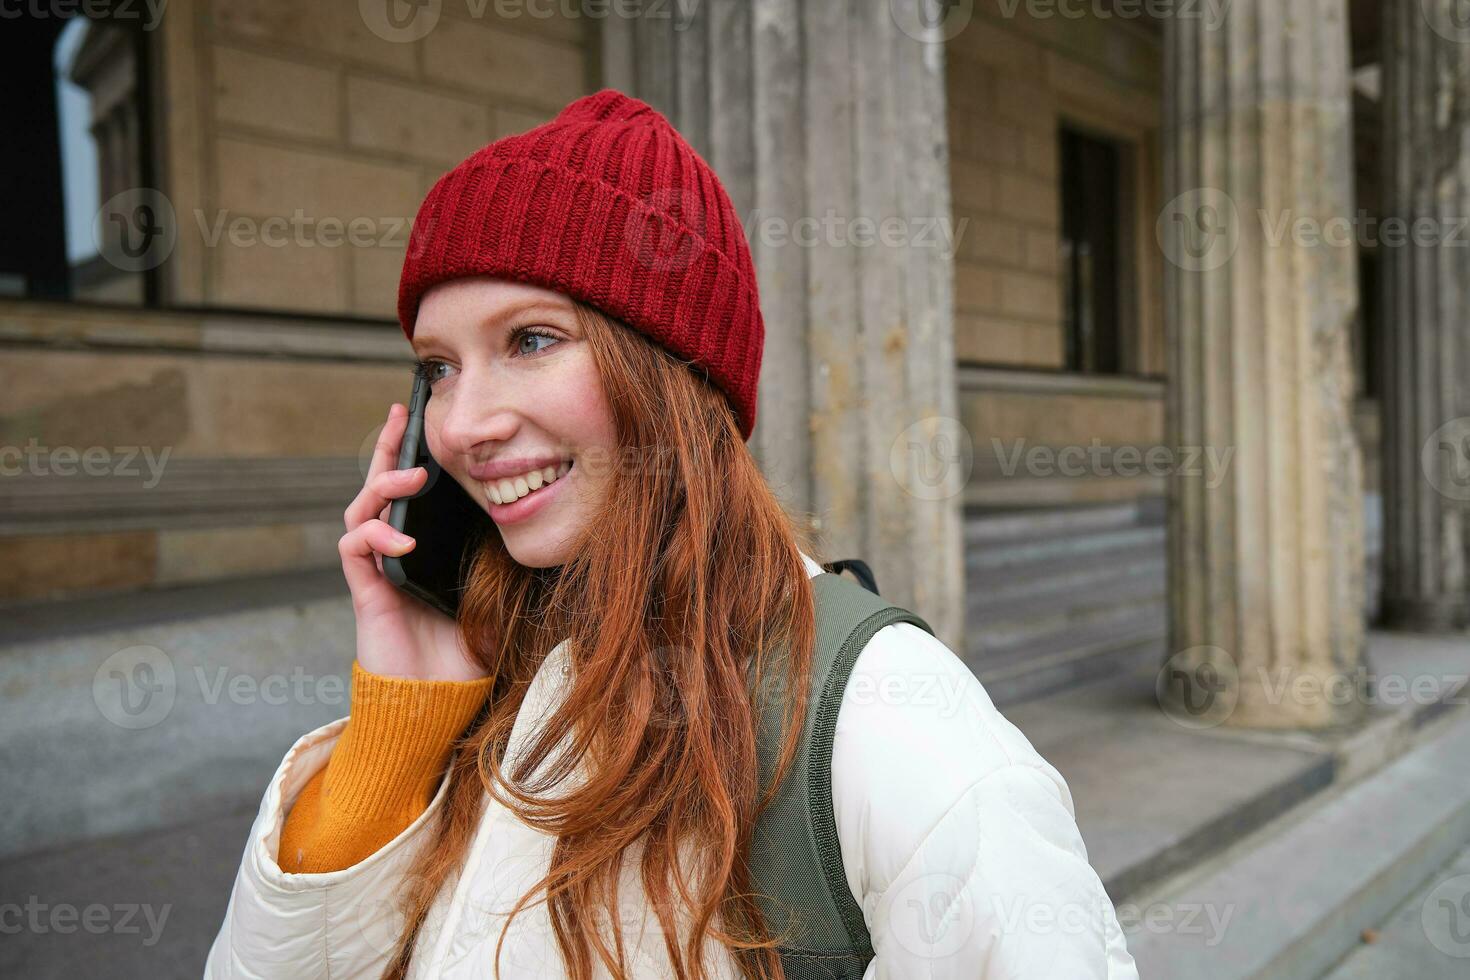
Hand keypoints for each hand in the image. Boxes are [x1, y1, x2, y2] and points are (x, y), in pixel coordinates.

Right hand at [337, 402, 486, 681]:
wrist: (436, 698)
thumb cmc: (463, 650)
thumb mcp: (492, 591)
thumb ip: (498, 557)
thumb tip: (532, 519)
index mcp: (420, 548)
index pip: (411, 493)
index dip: (409, 454)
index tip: (417, 415)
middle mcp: (392, 553)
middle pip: (378, 488)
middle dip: (387, 450)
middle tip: (400, 418)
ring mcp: (375, 570)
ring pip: (362, 510)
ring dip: (383, 488)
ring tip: (411, 479)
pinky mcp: (365, 591)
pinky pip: (356, 549)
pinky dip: (376, 536)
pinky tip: (401, 539)